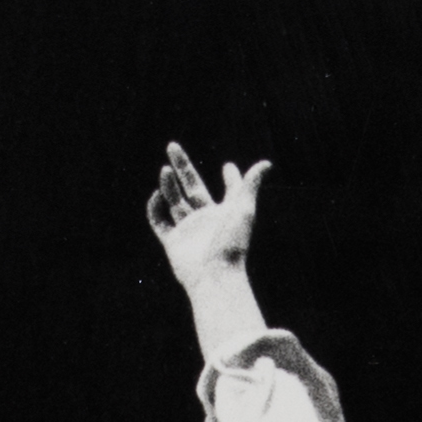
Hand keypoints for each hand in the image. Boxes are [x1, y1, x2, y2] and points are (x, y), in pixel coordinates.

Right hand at [149, 139, 268, 293]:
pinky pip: (160, 221)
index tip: (229, 167)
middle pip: (191, 187)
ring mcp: (188, 230)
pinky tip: (156, 194)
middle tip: (172, 146)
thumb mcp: (243, 208)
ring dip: (169, 184)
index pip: (229, 192)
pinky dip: (155, 208)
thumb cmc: (232, 242)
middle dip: (182, 167)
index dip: (231, 180)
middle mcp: (206, 220)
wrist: (214, 274)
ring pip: (175, 201)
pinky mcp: (172, 241)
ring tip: (165, 169)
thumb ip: (250, 184)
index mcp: (226, 213)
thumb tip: (266, 163)